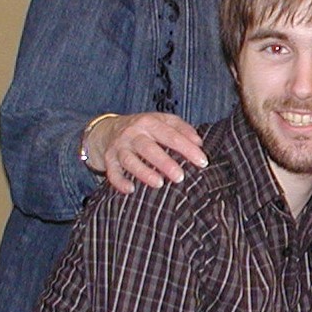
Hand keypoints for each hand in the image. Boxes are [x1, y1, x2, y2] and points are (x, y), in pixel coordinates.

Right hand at [85, 112, 206, 192]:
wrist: (108, 130)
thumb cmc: (144, 128)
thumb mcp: (162, 121)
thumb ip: (182, 128)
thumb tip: (199, 143)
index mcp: (149, 122)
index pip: (171, 135)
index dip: (187, 149)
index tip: (203, 162)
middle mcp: (133, 134)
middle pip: (149, 148)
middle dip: (164, 162)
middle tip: (180, 177)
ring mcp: (119, 147)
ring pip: (130, 160)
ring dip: (143, 172)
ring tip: (159, 184)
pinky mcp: (109, 160)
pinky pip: (112, 172)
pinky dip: (119, 181)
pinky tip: (130, 189)